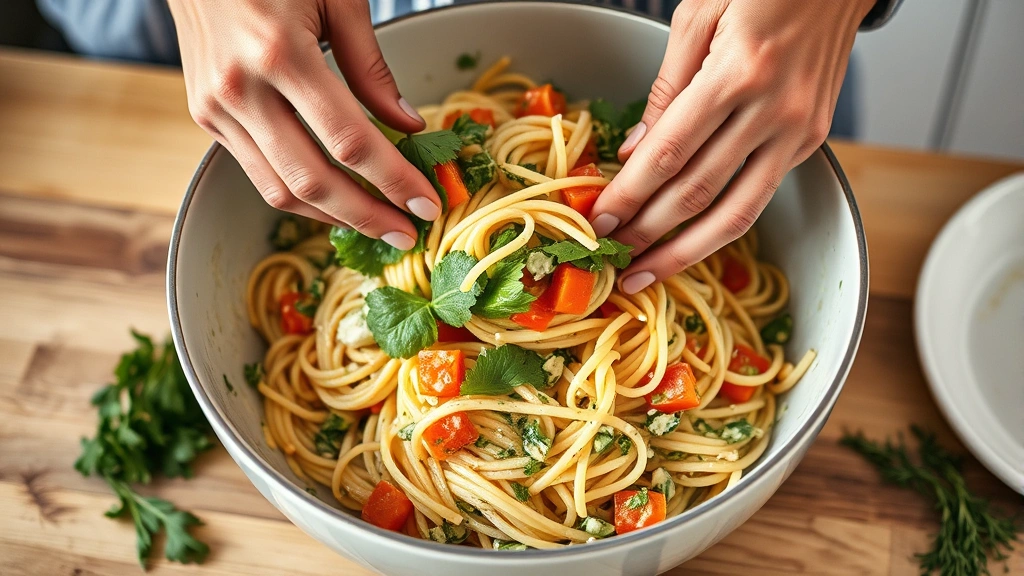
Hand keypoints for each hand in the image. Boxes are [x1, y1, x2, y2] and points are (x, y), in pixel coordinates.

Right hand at [168, 0, 440, 249]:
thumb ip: (371, 68)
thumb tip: (408, 126)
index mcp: (280, 53)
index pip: (349, 140)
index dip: (393, 180)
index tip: (426, 205)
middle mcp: (241, 89)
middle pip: (313, 180)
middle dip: (368, 216)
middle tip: (408, 234)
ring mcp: (216, 107)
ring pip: (280, 190)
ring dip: (334, 217)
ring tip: (378, 227)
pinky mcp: (205, 116)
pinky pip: (258, 173)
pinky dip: (300, 197)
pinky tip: (336, 202)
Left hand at [589, 0, 874, 292]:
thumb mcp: (698, 17)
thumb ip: (665, 89)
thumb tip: (634, 151)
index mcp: (738, 72)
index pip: (669, 153)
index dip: (630, 194)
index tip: (600, 221)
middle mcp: (773, 110)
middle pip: (697, 191)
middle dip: (648, 231)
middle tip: (613, 257)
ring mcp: (797, 130)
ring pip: (735, 212)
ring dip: (686, 251)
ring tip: (648, 272)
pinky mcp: (811, 141)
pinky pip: (759, 196)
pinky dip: (720, 226)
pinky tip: (690, 242)